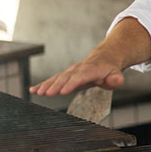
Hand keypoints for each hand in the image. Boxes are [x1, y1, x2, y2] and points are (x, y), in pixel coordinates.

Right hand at [29, 17, 150, 96]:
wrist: (104, 58)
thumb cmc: (109, 69)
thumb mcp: (116, 74)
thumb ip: (116, 79)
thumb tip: (117, 81)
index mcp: (91, 70)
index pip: (81, 77)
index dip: (72, 84)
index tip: (63, 91)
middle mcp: (78, 69)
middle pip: (66, 77)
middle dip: (56, 85)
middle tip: (47, 93)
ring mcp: (71, 72)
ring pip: (57, 78)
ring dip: (47, 85)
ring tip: (37, 92)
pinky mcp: (66, 75)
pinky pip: (53, 79)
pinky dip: (43, 84)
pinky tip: (33, 90)